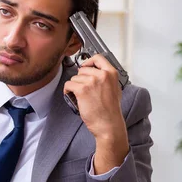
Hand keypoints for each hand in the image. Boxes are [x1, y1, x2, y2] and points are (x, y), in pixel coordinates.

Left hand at [63, 54, 128, 172]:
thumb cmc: (111, 110)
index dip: (88, 61)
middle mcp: (102, 75)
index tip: (85, 66)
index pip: (98, 57)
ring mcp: (91, 82)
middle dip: (80, 78)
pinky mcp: (82, 90)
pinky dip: (67, 91)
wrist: (108, 124)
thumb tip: (95, 72)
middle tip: (83, 89)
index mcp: (111, 73)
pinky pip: (68, 85)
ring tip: (80, 96)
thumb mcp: (114, 88)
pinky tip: (73, 97)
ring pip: (74, 78)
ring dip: (74, 86)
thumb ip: (106, 78)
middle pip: (82, 69)